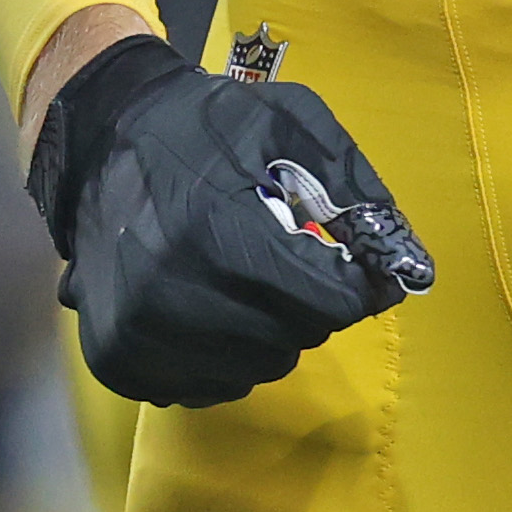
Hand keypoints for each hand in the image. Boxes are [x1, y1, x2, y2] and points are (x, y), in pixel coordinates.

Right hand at [25, 33, 431, 406]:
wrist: (104, 141)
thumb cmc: (207, 127)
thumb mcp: (291, 122)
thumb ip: (352, 186)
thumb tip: (406, 263)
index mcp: (217, 228)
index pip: (327, 303)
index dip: (356, 286)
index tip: (351, 268)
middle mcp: (172, 292)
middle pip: (295, 340)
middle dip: (310, 305)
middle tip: (290, 263)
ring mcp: (137, 334)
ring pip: (254, 370)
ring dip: (269, 333)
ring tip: (247, 280)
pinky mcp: (115, 362)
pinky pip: (204, 389)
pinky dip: (223, 357)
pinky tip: (211, 306)